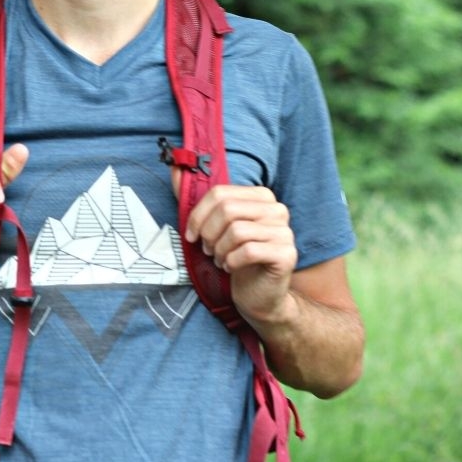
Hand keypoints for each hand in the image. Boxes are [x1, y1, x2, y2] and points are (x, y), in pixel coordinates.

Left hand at [184, 184, 297, 325]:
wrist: (259, 295)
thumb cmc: (236, 259)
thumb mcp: (215, 228)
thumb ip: (197, 199)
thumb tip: (175, 166)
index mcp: (261, 196)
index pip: (221, 193)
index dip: (198, 215)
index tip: (191, 235)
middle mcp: (277, 209)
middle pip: (228, 210)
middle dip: (209, 234)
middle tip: (208, 250)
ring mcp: (285, 231)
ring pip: (237, 231)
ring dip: (220, 250)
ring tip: (220, 259)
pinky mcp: (286, 254)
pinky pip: (248, 251)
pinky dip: (232, 262)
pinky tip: (231, 267)